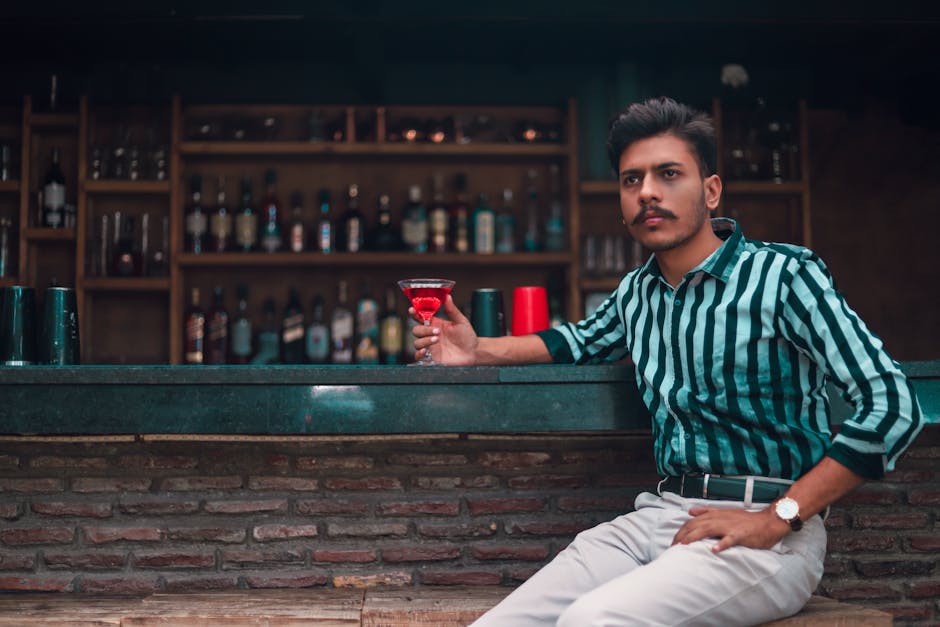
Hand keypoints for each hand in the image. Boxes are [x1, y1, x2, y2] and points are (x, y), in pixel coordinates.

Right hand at [409, 295, 479, 364]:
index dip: (414, 313)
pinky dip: (419, 354)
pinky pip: (418, 357)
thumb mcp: (461, 321)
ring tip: (437, 340)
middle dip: (424, 330)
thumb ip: (452, 310)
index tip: (412, 310)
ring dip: (424, 340)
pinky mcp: (431, 358)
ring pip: (417, 343)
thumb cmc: (468, 336)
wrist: (473, 352)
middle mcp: (430, 335)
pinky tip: (426, 351)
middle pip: (416, 330)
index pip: (420, 317)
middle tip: (437, 331)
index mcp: (435, 324)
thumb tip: (447, 296)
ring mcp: (430, 346)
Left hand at [672, 505, 790, 552]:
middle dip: (683, 535)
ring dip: (695, 537)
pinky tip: (714, 550)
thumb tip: (690, 511)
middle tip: (673, 547)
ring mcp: (730, 526)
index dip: (681, 531)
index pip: (692, 522)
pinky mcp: (741, 534)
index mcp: (714, 515)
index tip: (673, 542)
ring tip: (684, 545)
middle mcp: (719, 518)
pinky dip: (722, 543)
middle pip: (697, 525)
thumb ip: (706, 511)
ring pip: (709, 529)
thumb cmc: (745, 520)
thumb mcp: (724, 512)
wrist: (767, 521)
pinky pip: (730, 539)